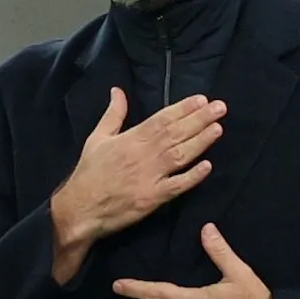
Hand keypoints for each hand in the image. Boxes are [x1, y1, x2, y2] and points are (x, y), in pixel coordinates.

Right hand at [53, 88, 224, 245]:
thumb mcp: (97, 138)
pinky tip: (208, 166)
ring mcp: (149, 176)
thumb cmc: (89, 173)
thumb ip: (113, 114)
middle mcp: (143, 154)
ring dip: (201, 142)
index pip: (162, 119)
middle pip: (176, 133)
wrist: (79, 208)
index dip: (183, 109)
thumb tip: (118, 90)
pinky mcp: (152, 198)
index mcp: (131, 138)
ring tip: (218, 128)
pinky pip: (176, 186)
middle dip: (199, 120)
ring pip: (180, 155)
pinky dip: (192, 177)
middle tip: (220, 108)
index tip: (202, 99)